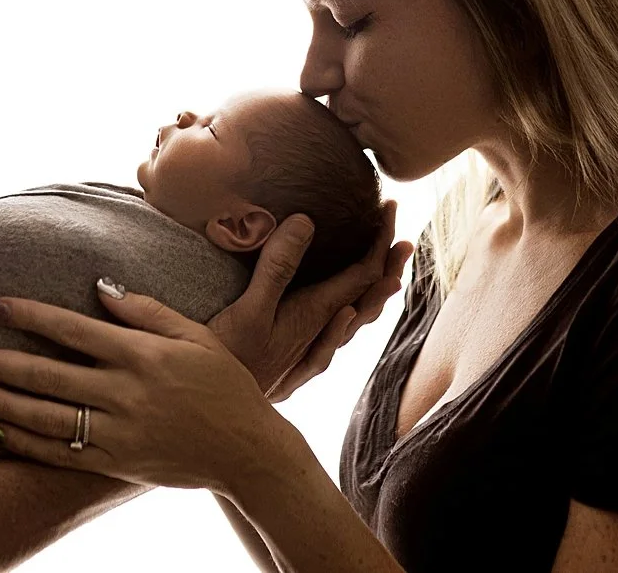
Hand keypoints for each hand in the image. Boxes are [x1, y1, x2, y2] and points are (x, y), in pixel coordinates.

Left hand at [0, 291, 304, 494]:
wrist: (247, 449)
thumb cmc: (224, 384)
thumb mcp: (195, 335)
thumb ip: (146, 310)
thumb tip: (101, 287)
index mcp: (143, 355)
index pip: (74, 330)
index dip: (32, 316)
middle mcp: (125, 393)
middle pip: (48, 374)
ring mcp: (119, 432)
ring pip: (45, 416)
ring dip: (0, 401)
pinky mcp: (116, 463)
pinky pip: (60, 453)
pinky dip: (24, 443)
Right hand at [211, 199, 414, 400]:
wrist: (213, 409)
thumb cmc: (228, 360)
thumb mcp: (248, 309)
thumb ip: (277, 268)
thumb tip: (307, 222)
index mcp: (314, 315)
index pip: (362, 273)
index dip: (379, 241)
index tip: (390, 209)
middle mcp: (319, 334)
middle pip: (365, 295)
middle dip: (385, 264)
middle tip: (404, 240)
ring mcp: (306, 352)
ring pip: (353, 320)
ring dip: (372, 293)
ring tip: (389, 278)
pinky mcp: (290, 366)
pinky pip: (332, 341)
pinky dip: (346, 323)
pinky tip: (345, 321)